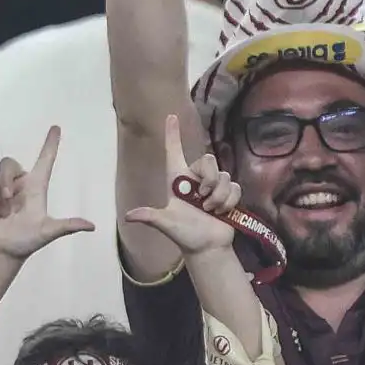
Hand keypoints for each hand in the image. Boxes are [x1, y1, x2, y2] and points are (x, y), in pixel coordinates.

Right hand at [0, 126, 95, 260]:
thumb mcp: (47, 232)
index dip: (50, 144)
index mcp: (36, 188)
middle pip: (7, 163)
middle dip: (5, 181)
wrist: (1, 253)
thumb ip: (67, 226)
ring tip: (1, 215)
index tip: (56, 127)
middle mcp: (18, 185)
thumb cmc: (25, 242)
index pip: (45, 160)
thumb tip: (92, 226)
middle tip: (9, 204)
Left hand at [122, 114, 240, 255]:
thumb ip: (151, 217)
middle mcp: (195, 180)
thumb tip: (129, 217)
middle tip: (204, 199)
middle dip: (210, 179)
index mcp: (178, 181)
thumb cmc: (185, 236)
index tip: (170, 116)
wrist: (207, 248)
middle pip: (208, 161)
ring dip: (220, 195)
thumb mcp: (166, 224)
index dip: (172, 134)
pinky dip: (230, 200)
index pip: (173, 152)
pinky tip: (222, 212)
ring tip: (211, 210)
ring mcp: (213, 187)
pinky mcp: (228, 194)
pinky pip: (235, 186)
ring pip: (224, 176)